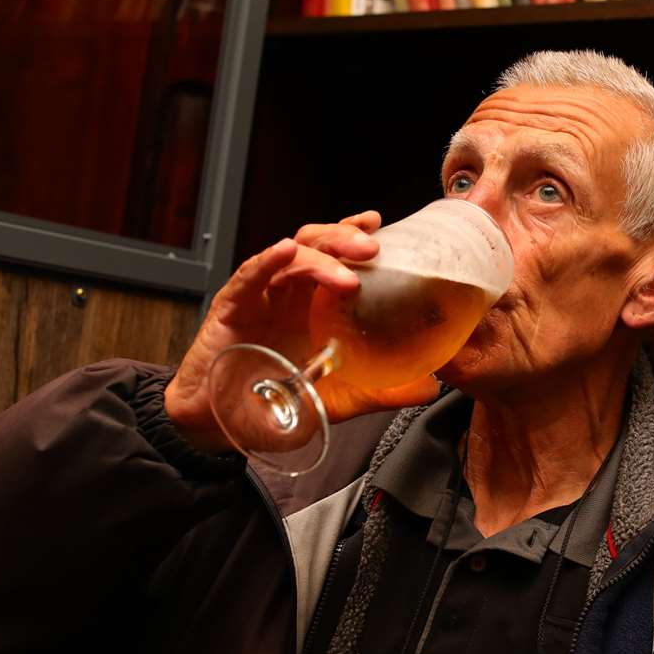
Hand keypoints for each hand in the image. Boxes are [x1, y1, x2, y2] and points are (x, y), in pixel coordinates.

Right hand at [164, 211, 441, 452]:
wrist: (222, 427)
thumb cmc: (273, 405)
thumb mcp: (337, 399)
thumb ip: (381, 390)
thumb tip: (431, 384)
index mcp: (313, 304)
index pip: (336, 256)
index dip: (356, 235)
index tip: (383, 226)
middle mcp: (289, 293)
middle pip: (317, 245)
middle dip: (345, 239)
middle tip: (373, 248)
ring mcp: (260, 296)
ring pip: (290, 255)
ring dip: (321, 256)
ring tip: (349, 271)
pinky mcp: (232, 307)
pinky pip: (250, 275)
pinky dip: (269, 260)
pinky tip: (287, 250)